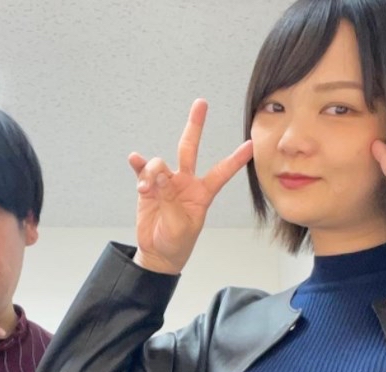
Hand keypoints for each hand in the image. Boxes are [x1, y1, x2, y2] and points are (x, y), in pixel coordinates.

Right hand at [129, 99, 252, 273]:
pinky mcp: (148, 188)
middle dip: (195, 126)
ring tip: (147, 189)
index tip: (251, 145)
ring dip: (152, 172)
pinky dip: (139, 165)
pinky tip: (134, 160)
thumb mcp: (179, 226)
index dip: (236, 160)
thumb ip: (170, 200)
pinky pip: (143, 171)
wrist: (158, 253)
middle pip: (190, 148)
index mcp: (201, 193)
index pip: (221, 172)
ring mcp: (166, 184)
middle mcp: (185, 183)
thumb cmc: (176, 243)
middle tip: (201, 104)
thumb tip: (159, 175)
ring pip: (160, 164)